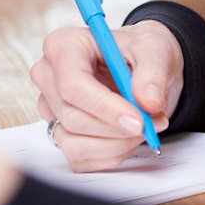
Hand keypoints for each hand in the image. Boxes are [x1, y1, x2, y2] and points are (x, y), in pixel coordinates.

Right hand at [29, 21, 183, 170]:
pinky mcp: (60, 131)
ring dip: (115, 144)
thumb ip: (153, 73)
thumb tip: (148, 102)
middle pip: (72, 117)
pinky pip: (79, 158)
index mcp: (63, 46)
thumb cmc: (140, 50)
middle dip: (116, 128)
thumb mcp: (155, 48)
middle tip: (151, 124)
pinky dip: (110, 155)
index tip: (138, 120)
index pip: (73, 86)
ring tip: (145, 128)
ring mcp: (51, 108)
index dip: (105, 108)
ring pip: (72, 143)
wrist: (143, 65)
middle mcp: (49, 77)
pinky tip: (129, 138)